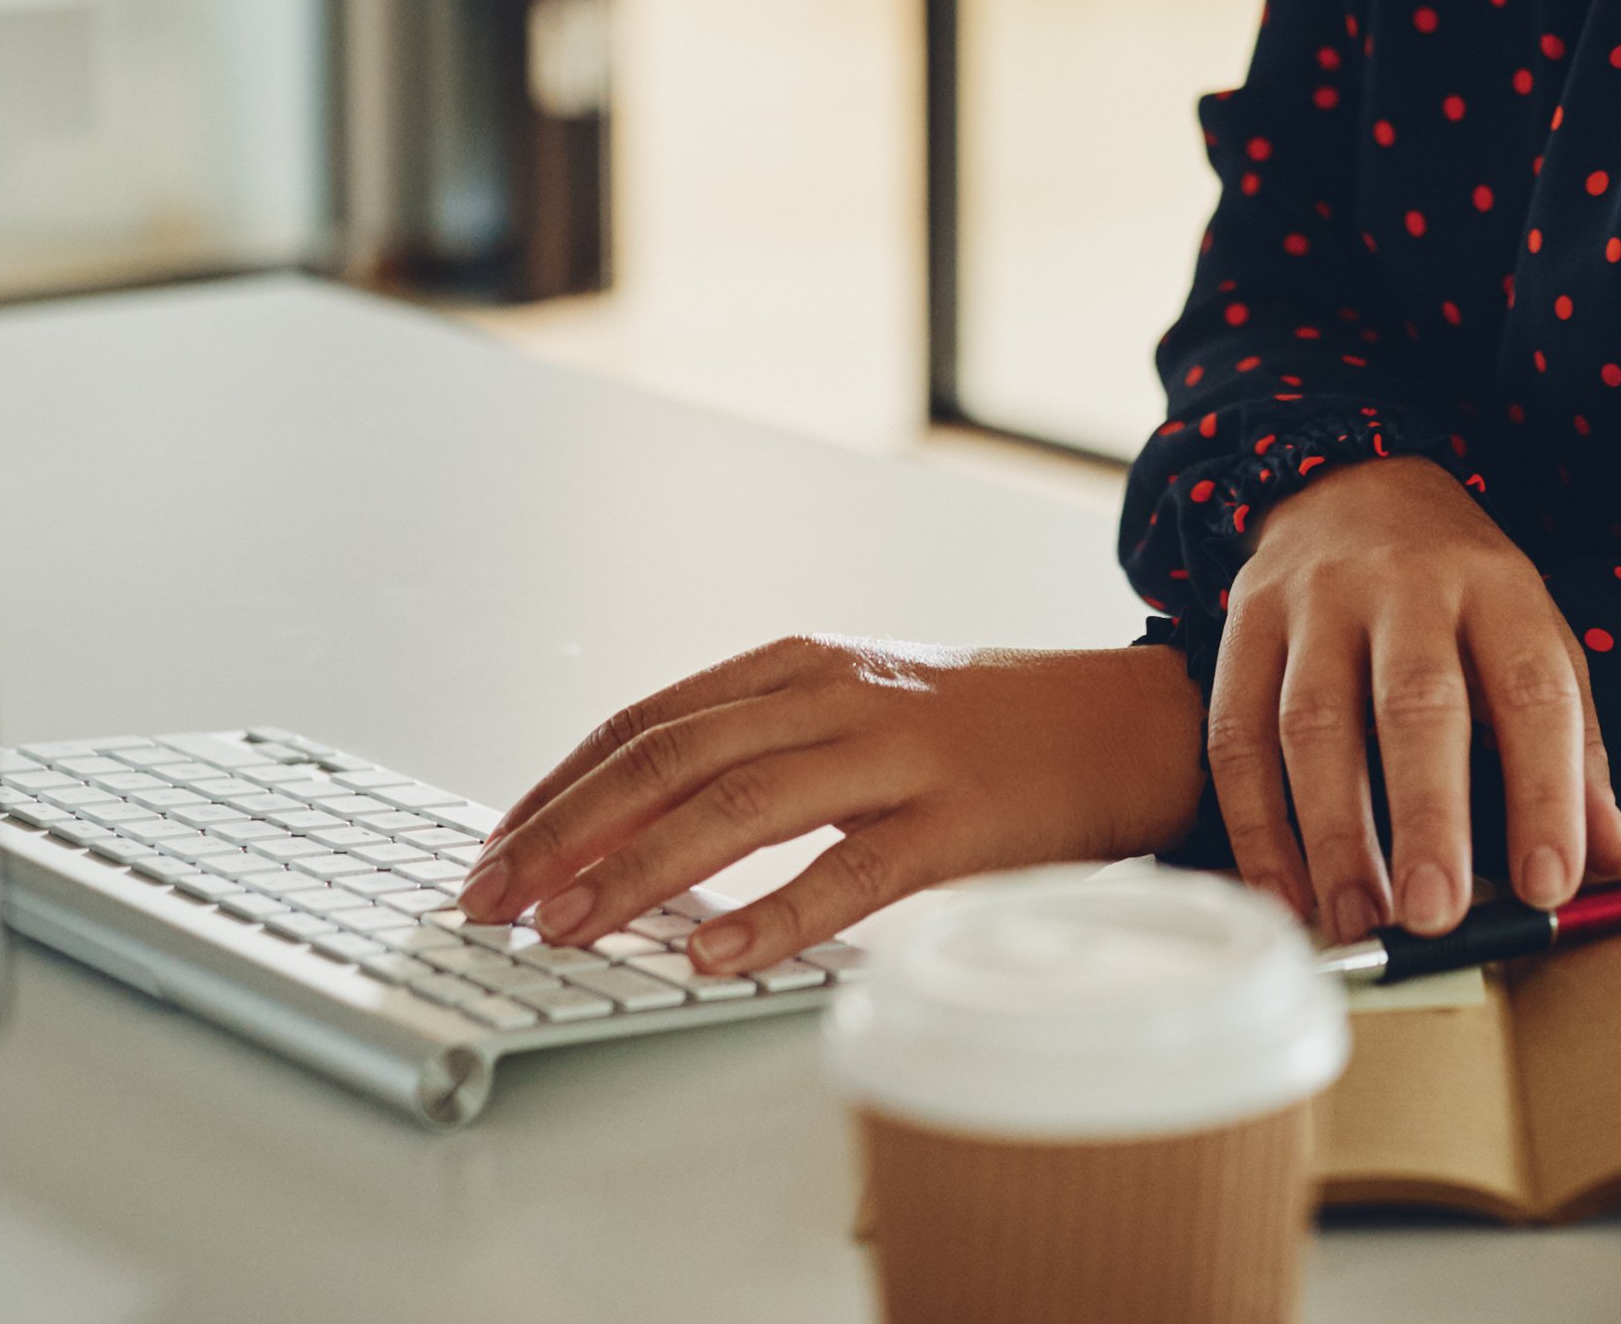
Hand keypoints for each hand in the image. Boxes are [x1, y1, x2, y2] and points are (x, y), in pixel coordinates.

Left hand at [455, 638, 1207, 971]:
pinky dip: (775, 913)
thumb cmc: (980, 731)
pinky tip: (716, 954)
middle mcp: (836, 695)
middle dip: (567, 831)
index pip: (646, 721)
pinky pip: (852, 869)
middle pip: (670, 756)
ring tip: (568, 929)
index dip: (560, 788)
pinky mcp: (957, 820)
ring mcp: (898, 753)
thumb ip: (759, 749)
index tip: (493, 851)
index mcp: (799, 666)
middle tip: (494, 900)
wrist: (1127, 720)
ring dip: (639, 870)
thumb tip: (631, 827)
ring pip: (741, 802)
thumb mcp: (857, 709)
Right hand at [1211, 456, 1620, 947]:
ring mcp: (1316, 600)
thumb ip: (1573, 751)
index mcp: (1498, 589)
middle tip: (1434, 916)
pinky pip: (1237, 732)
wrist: (1351, 482)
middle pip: (1416, 703)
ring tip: (1357, 922)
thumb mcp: (1533, 640)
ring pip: (1314, 721)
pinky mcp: (1245, 622)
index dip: (1547, 791)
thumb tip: (1611, 860)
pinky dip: (1254, 824)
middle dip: (1426, 817)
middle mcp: (1406, 585)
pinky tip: (1282, 892)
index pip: (1533, 690)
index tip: (1550, 887)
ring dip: (1332, 835)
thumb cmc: (1456, 592)